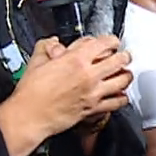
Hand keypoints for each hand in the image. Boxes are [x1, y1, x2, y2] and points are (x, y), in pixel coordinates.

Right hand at [0, 35, 132, 143]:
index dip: (110, 40)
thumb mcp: (36, 61)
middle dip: (124, 55)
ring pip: (122, 80)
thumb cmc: (31, 93)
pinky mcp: (94, 109)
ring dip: (126, 75)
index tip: (111, 41)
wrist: (30, 116)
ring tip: (125, 73)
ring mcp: (93, 93)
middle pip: (119, 60)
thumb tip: (53, 43)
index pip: (104, 43)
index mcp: (75, 59)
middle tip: (124, 55)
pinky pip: (116, 102)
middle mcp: (88, 75)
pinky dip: (122, 98)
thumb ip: (46, 47)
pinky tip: (120, 95)